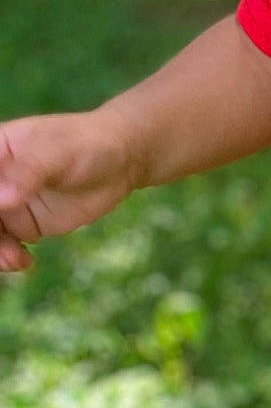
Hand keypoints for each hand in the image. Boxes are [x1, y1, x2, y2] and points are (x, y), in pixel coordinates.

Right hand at [0, 111, 138, 273]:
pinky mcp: (22, 224)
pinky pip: (3, 246)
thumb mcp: (60, 153)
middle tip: (3, 245)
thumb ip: (30, 174)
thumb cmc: (88, 145)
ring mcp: (5, 203)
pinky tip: (25, 262)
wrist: (121, 162)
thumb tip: (1, 201)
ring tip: (14, 259)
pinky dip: (7, 258)